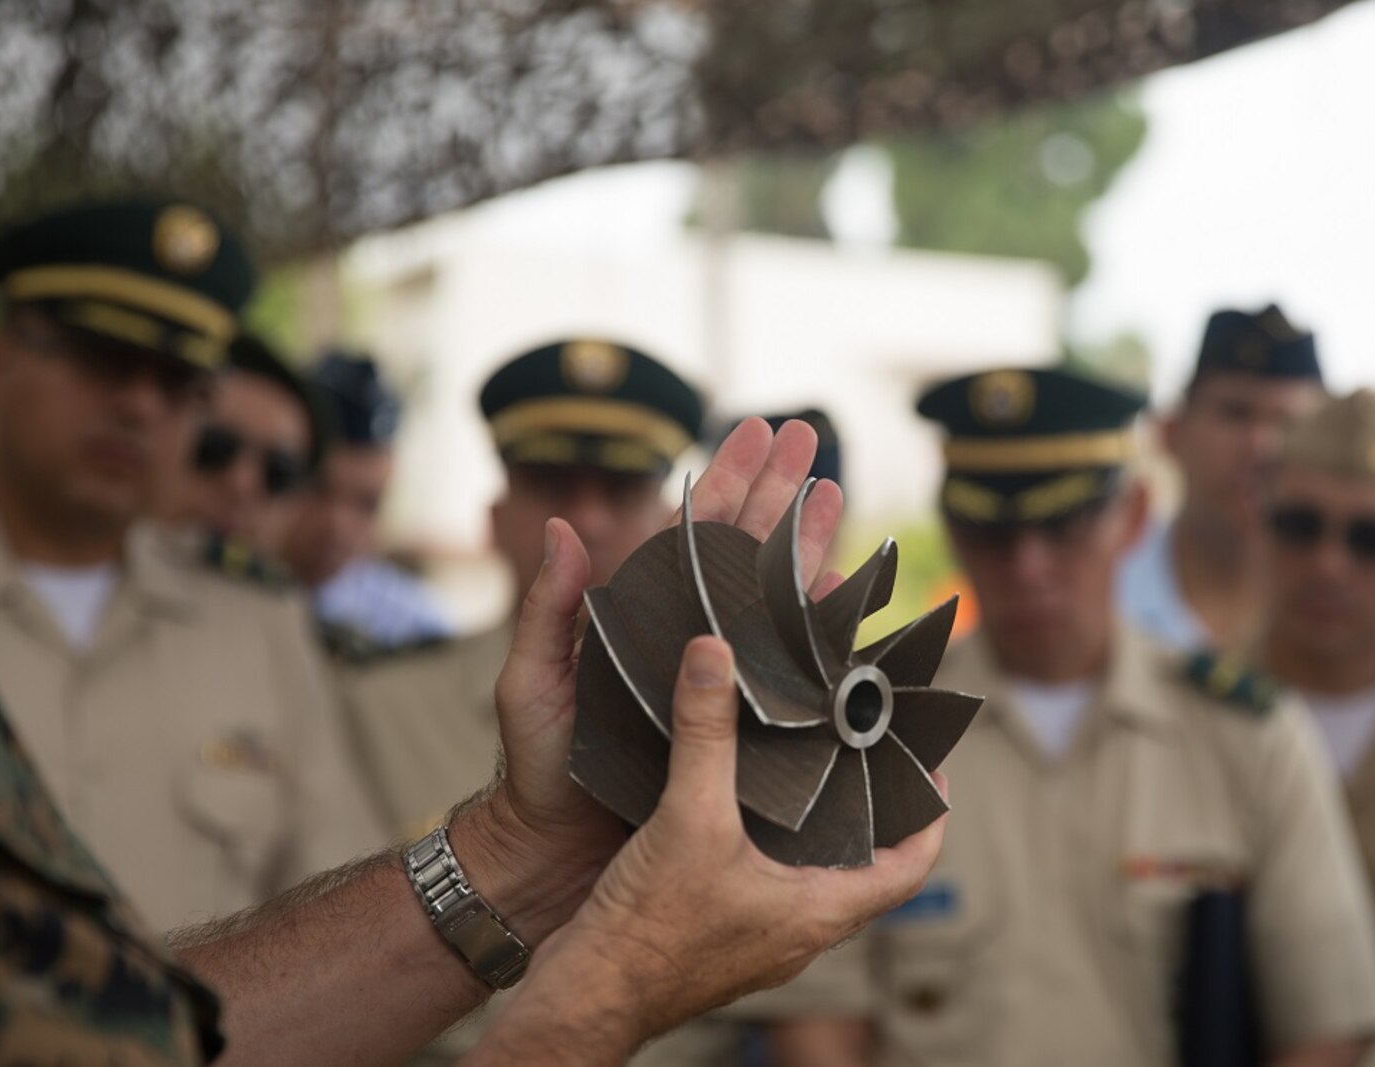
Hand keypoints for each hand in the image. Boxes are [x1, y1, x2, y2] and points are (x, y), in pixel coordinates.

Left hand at [454, 418, 846, 944]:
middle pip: (743, 546)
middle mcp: (687, 635)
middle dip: (776, 489)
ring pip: (773, 592)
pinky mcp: (745, 720)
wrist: (562, 848)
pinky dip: (818, 626)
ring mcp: (720, 674)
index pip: (690, 531)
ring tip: (836, 493)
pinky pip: (791, 664)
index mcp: (640, 614)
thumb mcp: (531, 680)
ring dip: (806, 541)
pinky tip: (843, 589)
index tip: (754, 430)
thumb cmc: (538, 767)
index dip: (726, 479)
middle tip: (808, 436)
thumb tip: (563, 528)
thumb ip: (548, 608)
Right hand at [469, 636, 945, 1065]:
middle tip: (871, 754)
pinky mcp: (723, 936)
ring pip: (817, 878)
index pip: (910, 867)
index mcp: (818, 911)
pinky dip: (775, 845)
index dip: (931, 817)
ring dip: (824, 830)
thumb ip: (704, 733)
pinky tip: (743, 807)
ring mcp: (762, 939)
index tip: (931, 770)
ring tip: (815, 767)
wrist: (590, 994)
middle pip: (868, 869)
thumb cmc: (649, 930)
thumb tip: (713, 656)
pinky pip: (771, 886)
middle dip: (875, 813)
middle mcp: (801, 932)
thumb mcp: (687, 816)